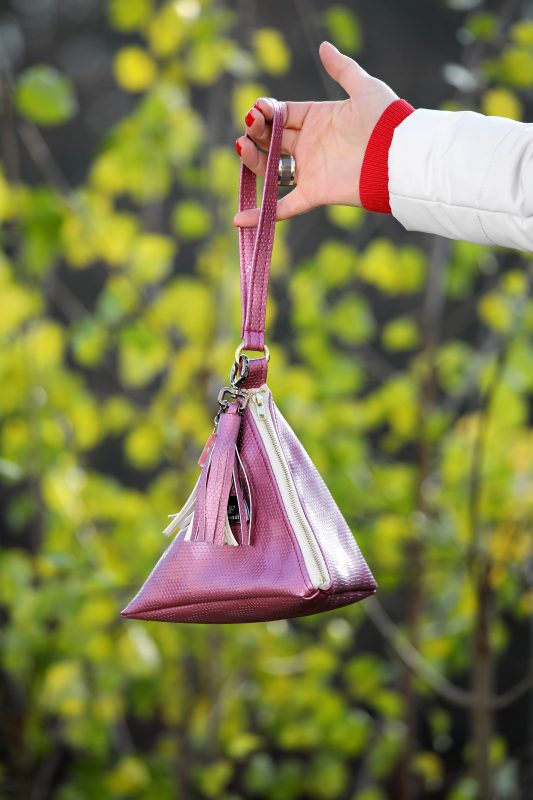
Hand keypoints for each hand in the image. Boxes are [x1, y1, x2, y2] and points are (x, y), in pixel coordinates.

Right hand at [233, 41, 396, 227]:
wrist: (398, 158)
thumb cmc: (385, 122)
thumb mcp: (364, 88)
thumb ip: (343, 69)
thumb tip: (324, 45)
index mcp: (319, 119)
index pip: (283, 114)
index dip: (267, 111)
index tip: (258, 109)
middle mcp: (311, 145)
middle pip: (272, 140)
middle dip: (256, 132)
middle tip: (248, 127)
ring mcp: (310, 170)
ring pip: (271, 169)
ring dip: (252, 161)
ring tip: (241, 147)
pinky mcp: (314, 193)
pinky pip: (284, 207)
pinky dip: (262, 215)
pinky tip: (239, 219)